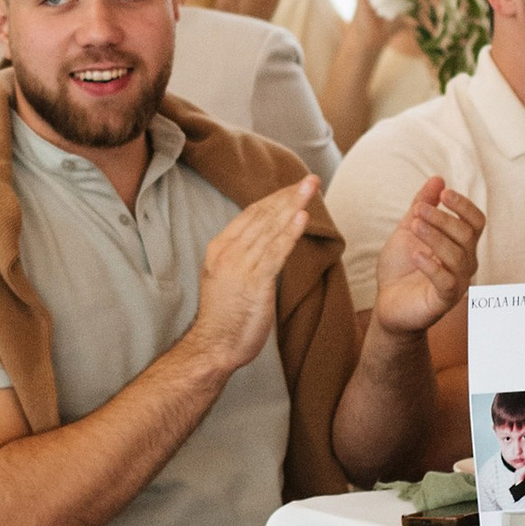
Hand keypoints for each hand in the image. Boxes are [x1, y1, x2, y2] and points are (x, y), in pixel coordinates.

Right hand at [190, 180, 317, 376]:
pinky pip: (275, 253)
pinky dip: (290, 234)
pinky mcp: (254, 283)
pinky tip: (302, 217)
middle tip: (310, 180)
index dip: (275, 198)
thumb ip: (243, 256)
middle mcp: (228, 252)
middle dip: (288, 195)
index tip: (294, 188)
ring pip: (270, 230)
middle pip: (263, 216)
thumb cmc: (224, 316)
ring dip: (293, 206)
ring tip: (311, 189)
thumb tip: (266, 241)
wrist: (214, 346)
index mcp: (220, 247)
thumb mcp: (227, 277)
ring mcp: (240, 266)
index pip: (251, 214)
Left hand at [370, 175, 482, 337]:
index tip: (444, 193)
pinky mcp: (443, 300)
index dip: (464, 206)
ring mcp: (456, 282)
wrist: (387, 302)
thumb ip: (423, 205)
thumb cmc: (401, 267)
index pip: (476, 222)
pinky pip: (446, 281)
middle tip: (419, 210)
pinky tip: (416, 254)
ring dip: (435, 236)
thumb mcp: (408, 229)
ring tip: (414, 226)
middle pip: (467, 236)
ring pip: (458, 256)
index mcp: (460, 245)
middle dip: (443, 219)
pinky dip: (432, 266)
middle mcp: (465, 263)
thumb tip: (437, 179)